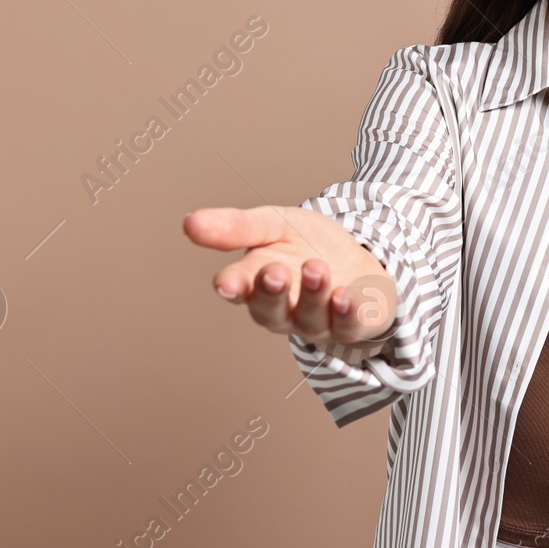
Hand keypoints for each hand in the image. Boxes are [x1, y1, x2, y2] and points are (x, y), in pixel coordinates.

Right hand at [183, 205, 397, 346]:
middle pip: (270, 310)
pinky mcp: (352, 324)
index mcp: (256, 284)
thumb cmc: (308, 245)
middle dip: (272, 293)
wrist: (359, 256)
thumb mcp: (273, 225)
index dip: (233, 287)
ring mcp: (317, 321)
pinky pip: (349, 325)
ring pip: (310, 317)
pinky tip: (346, 297)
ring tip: (316, 269)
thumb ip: (237, 227)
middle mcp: (283, 310)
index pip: (238, 289)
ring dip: (313, 294)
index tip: (227, 283)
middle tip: (275, 272)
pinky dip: (347, 312)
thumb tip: (189, 222)